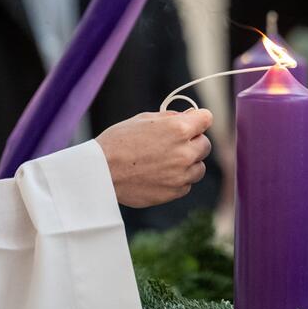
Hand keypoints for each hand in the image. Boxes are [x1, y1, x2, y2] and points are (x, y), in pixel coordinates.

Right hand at [96, 108, 212, 208]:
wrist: (101, 172)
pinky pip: (187, 184)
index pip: (207, 118)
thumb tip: (189, 116)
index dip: (197, 120)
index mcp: (179, 129)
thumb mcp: (144, 119)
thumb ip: (171, 118)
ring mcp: (181, 175)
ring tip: (164, 161)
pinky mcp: (174, 192)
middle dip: (192, 142)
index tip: (191, 123)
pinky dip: (178, 180)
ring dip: (188, 163)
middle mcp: (185, 152)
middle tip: (172, 144)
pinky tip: (159, 175)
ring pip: (199, 167)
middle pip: (205, 144)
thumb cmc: (118, 141)